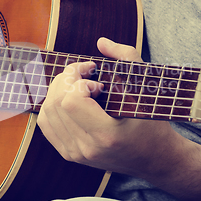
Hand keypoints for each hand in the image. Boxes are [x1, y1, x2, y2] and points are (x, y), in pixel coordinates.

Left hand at [38, 38, 192, 176]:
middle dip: (67, 79)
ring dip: (59, 89)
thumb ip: (127, 57)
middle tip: (86, 73)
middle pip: (55, 103)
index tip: (99, 82)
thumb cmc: (152, 122)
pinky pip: (46, 123)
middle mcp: (87, 148)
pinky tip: (71, 97)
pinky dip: (53, 104)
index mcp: (107, 135)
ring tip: (79, 83)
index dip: (80, 83)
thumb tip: (100, 41)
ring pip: (47, 111)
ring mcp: (75, 154)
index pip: (71, 101)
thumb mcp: (147, 87)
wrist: (154, 159)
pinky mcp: (69, 154)